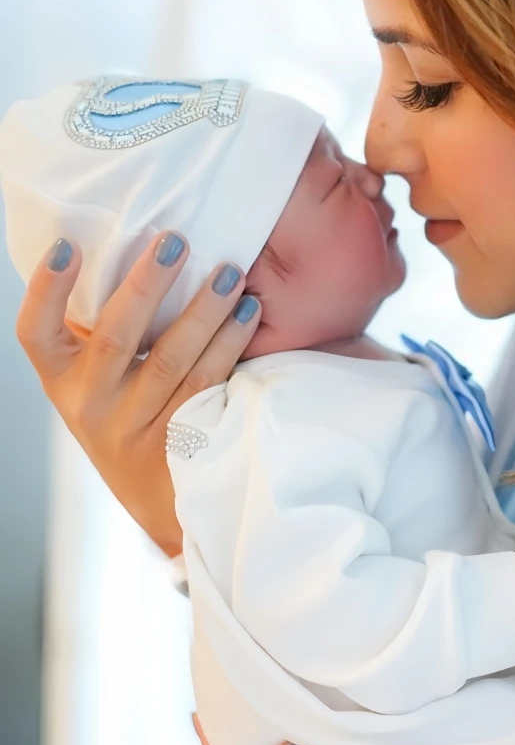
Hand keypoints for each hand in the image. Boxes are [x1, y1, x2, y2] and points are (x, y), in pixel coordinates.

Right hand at [15, 234, 261, 555]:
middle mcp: (91, 404)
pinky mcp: (180, 440)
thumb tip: (126, 248)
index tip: (66, 247)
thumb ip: (100, 332)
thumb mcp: (96, 382)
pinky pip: (209, 384)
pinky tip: (248, 314)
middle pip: (116, 338)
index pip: (36, 333)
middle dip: (146, 285)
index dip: (47, 290)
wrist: (163, 502)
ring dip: (205, 311)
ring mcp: (135, 426)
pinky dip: (230, 344)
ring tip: (230, 274)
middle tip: (175, 242)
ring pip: (172, 361)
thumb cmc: (128, 416)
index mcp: (61, 379)